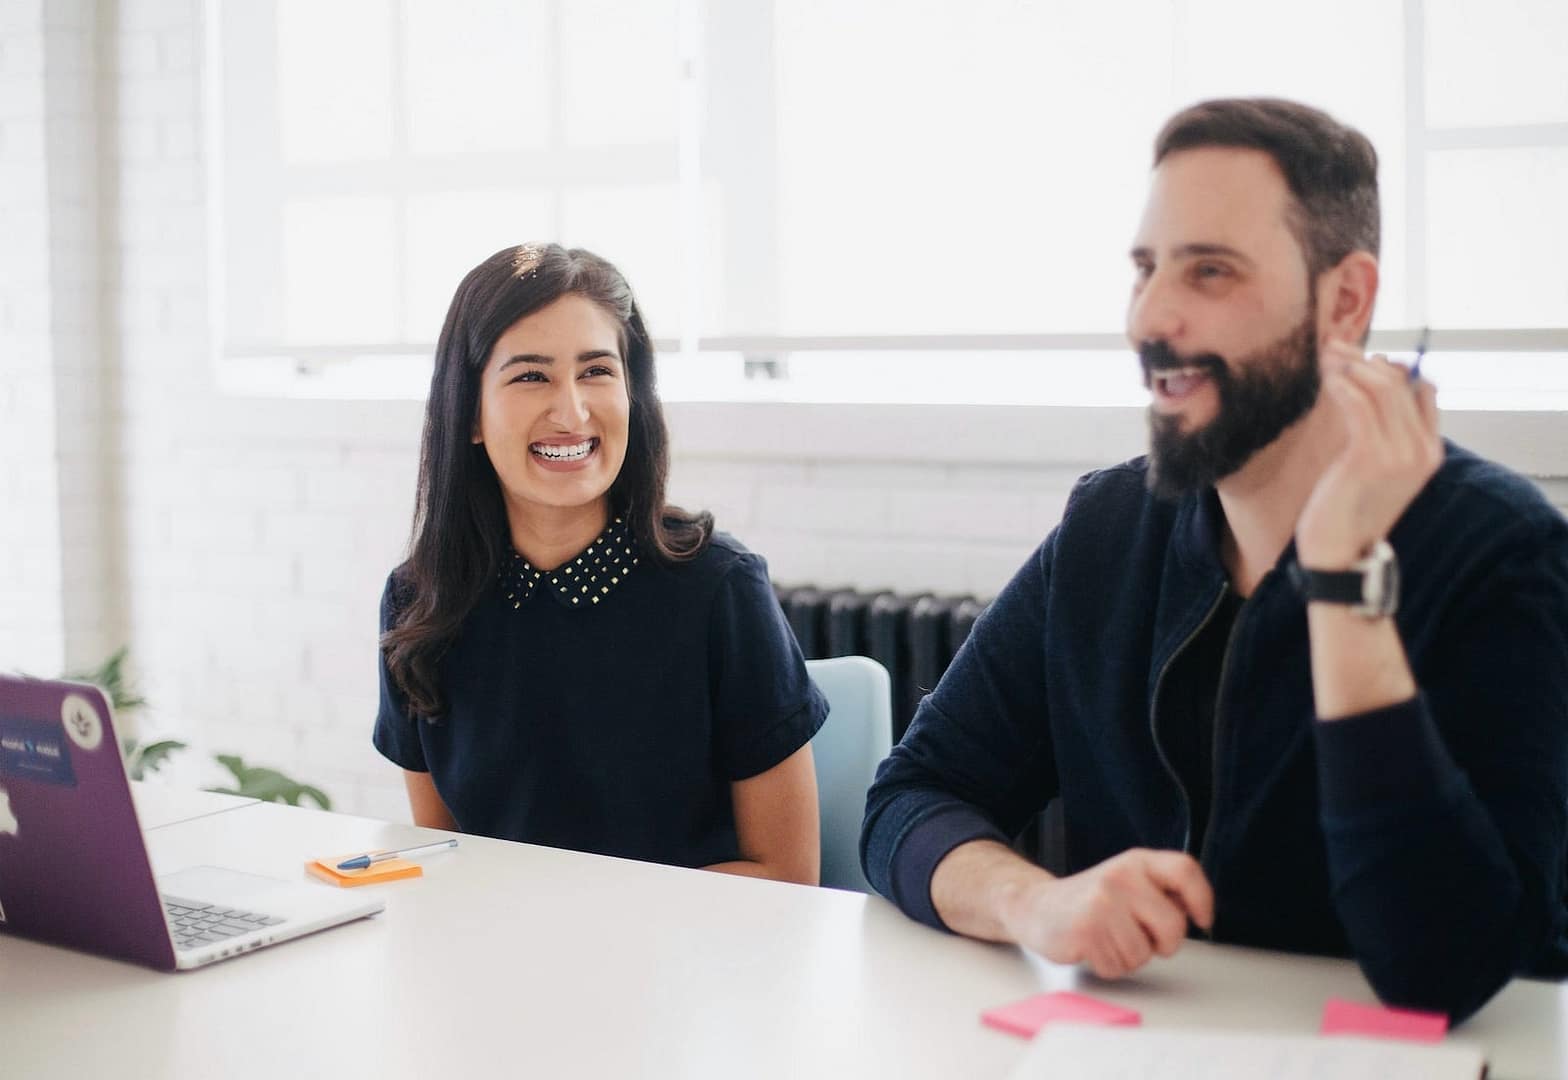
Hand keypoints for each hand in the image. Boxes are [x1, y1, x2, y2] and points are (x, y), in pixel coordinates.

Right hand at [999, 849, 1212, 978]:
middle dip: (1162, 944)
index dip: (1202, 898)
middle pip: (1174, 926)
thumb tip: (1193, 911)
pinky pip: (1118, 967)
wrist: (1036, 906)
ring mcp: (1103, 902)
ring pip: (1144, 953)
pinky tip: (1093, 948)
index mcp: (1137, 862)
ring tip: (1107, 939)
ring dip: (1129, 957)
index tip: (1202, 919)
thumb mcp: (1128, 883)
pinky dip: (1108, 966)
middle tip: (1140, 937)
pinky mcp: (1086, 930)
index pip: (1185, 870)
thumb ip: (1160, 892)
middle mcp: (1121, 877)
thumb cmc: (1090, 902)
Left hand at [1296, 341, 1440, 568]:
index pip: (1423, 391)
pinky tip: (1327, 378)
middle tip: (1333, 346)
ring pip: (1380, 388)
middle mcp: (1421, 450)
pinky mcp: (1370, 457)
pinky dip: (1342, 384)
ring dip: (1349, 365)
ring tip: (1324, 356)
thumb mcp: (1373, 469)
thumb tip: (1370, 392)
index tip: (1360, 358)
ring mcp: (1400, 454)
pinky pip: (1359, 405)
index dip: (1393, 367)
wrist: (1338, 554)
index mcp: (1429, 452)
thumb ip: (1381, 435)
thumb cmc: (1347, 510)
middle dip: (1364, 359)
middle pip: (1401, 383)